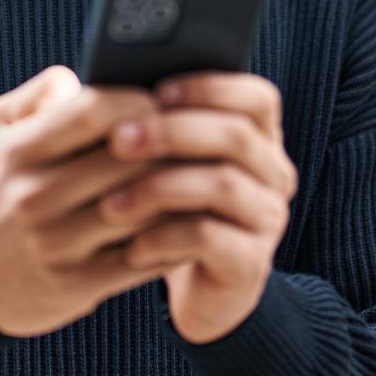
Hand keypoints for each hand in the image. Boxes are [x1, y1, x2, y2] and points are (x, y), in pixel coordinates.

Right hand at [0, 65, 175, 336]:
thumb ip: (36, 95)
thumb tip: (81, 78)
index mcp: (19, 152)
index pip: (94, 111)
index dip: (139, 100)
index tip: (161, 101)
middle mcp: (35, 197)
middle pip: (129, 159)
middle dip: (171, 144)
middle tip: (197, 136)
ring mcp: (56, 244)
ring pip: (142, 210)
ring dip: (180, 191)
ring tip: (203, 175)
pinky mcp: (75, 286)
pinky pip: (141, 259)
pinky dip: (174, 239)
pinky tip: (190, 222)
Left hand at [100, 71, 296, 343]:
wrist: (201, 288)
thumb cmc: (175, 209)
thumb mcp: (171, 164)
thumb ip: (156, 124)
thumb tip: (101, 87)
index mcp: (260, 139)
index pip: (258, 97)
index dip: (211, 88)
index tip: (157, 92)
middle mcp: (274, 174)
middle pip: (237, 136)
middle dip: (172, 132)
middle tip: (118, 140)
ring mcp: (267, 219)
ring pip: (224, 185)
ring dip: (160, 187)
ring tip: (109, 202)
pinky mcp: (251, 263)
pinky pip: (209, 238)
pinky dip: (164, 238)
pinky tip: (131, 246)